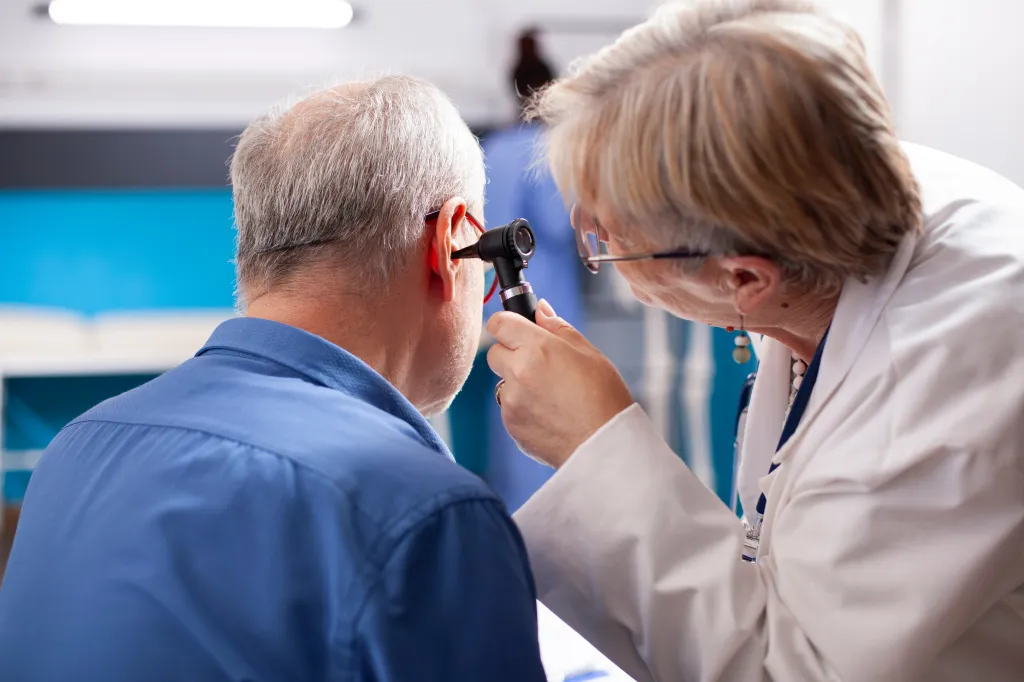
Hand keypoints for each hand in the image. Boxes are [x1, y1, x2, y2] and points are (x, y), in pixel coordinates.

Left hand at [486, 300, 633, 467]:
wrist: (604, 446)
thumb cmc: (604, 398)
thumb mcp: (588, 353)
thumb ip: (558, 328)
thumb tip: (540, 309)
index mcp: (537, 347)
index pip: (498, 322)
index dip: (507, 324)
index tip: (517, 330)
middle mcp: (518, 372)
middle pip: (494, 352)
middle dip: (511, 354)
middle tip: (539, 364)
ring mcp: (511, 401)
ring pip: (502, 382)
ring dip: (518, 384)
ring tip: (551, 395)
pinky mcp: (510, 424)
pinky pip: (509, 408)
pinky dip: (522, 408)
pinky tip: (549, 414)